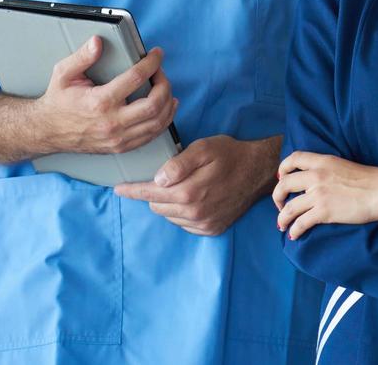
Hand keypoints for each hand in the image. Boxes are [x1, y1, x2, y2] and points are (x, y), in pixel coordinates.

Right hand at [33, 36, 176, 154]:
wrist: (46, 131)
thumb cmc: (57, 102)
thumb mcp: (63, 74)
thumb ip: (81, 57)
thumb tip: (97, 42)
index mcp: (99, 102)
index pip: (136, 78)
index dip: (152, 63)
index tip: (157, 54)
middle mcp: (112, 122)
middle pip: (155, 104)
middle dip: (164, 84)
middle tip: (161, 72)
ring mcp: (118, 138)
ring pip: (157, 122)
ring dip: (168, 102)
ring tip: (165, 88)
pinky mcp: (120, 147)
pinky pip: (151, 136)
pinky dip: (163, 121)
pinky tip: (165, 108)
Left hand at [116, 135, 276, 235]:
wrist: (259, 171)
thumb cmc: (230, 154)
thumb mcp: (205, 148)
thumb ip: (179, 163)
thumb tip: (157, 179)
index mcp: (189, 192)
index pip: (149, 194)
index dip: (132, 190)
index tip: (118, 188)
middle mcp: (194, 212)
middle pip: (156, 206)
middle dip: (153, 194)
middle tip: (161, 180)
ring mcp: (203, 223)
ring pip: (169, 216)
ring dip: (168, 204)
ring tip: (181, 187)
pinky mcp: (211, 229)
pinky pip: (184, 224)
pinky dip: (182, 213)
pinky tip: (193, 199)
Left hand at [273, 152, 377, 239]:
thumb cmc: (370, 180)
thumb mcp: (344, 165)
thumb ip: (328, 170)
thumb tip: (318, 181)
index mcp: (323, 161)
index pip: (294, 158)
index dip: (283, 168)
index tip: (282, 177)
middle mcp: (317, 176)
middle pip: (284, 184)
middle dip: (277, 196)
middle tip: (280, 205)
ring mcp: (319, 194)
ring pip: (288, 207)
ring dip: (281, 218)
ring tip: (282, 225)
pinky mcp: (324, 212)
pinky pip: (300, 223)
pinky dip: (294, 230)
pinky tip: (294, 234)